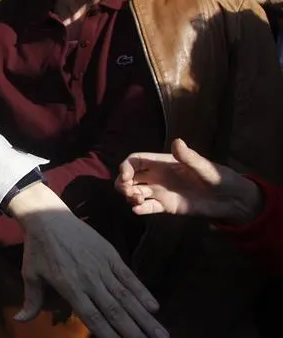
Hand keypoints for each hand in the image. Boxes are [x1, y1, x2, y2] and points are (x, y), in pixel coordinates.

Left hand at [8, 183, 166, 337]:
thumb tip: (19, 320)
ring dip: (144, 317)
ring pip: (126, 296)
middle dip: (134, 331)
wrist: (47, 216)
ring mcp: (102, 267)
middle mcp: (89, 280)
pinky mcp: (110, 254)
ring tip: (161, 334)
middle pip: (115, 311)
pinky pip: (128, 276)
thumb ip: (31, 301)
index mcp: (70, 287)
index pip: (93, 317)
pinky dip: (142, 291)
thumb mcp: (30, 274)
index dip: (109, 334)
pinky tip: (154, 307)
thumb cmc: (38, 249)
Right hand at [117, 138, 263, 224]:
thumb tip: (177, 142)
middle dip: (123, 183)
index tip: (127, 175)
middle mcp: (158, 176)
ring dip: (130, 196)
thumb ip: (189, 157)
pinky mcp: (165, 206)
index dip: (127, 166)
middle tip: (129, 191)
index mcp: (163, 163)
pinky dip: (140, 209)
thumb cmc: (219, 177)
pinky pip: (148, 208)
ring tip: (136, 201)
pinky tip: (139, 210)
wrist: (230, 199)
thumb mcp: (204, 167)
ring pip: (135, 192)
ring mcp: (160, 192)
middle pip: (130, 177)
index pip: (136, 161)